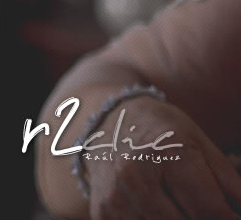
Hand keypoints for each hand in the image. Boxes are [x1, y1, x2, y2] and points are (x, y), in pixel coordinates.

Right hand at [82, 98, 240, 217]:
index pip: (210, 210)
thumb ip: (229, 184)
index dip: (227, 219)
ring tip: (180, 206)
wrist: (106, 120)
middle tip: (204, 210)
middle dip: (201, 219)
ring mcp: (115, 196)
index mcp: (166, 152)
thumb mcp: (201, 144)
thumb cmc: (161, 131)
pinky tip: (159, 209)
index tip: (231, 216)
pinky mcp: (102, 212)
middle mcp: (134, 175)